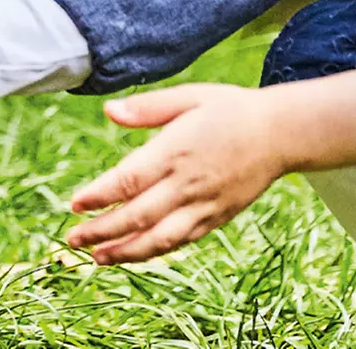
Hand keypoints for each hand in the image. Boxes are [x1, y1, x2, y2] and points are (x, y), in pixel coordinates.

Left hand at [64, 83, 287, 264]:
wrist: (283, 134)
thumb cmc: (231, 109)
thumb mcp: (190, 96)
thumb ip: (147, 107)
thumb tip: (109, 111)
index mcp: (176, 151)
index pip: (129, 180)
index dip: (99, 196)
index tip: (74, 204)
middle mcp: (188, 184)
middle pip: (138, 216)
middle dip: (102, 231)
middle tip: (72, 239)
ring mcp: (204, 205)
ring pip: (160, 238)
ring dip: (126, 252)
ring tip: (97, 258)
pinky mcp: (218, 218)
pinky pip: (183, 241)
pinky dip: (156, 252)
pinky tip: (135, 254)